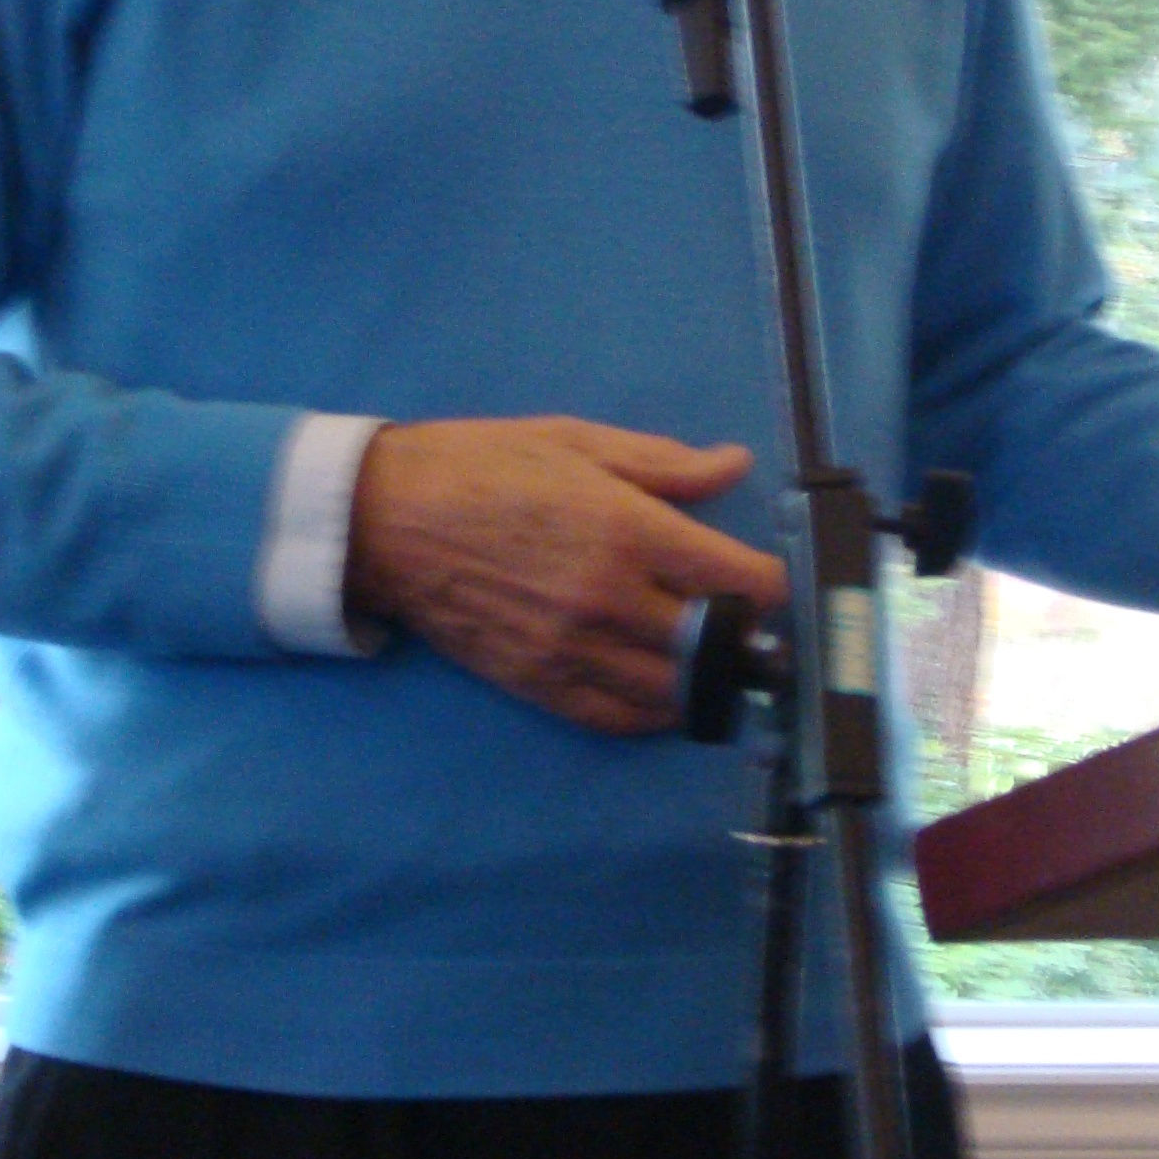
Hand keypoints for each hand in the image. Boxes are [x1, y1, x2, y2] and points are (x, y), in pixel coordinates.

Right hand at [346, 415, 787, 733]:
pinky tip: (664, 694)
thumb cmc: (481, 466)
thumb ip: (664, 463)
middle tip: (749, 623)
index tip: (774, 581)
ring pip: (674, 693)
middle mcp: (609, 598)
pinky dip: (653, 714)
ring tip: (711, 660)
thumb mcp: (576, 440)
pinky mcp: (538, 682)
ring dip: (705, 682)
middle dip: (746, 637)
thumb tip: (734, 465)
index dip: (774, 586)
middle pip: (717, 645)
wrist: (384, 519)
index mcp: (627, 529)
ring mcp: (573, 649)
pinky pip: (617, 718)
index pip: (741, 581)